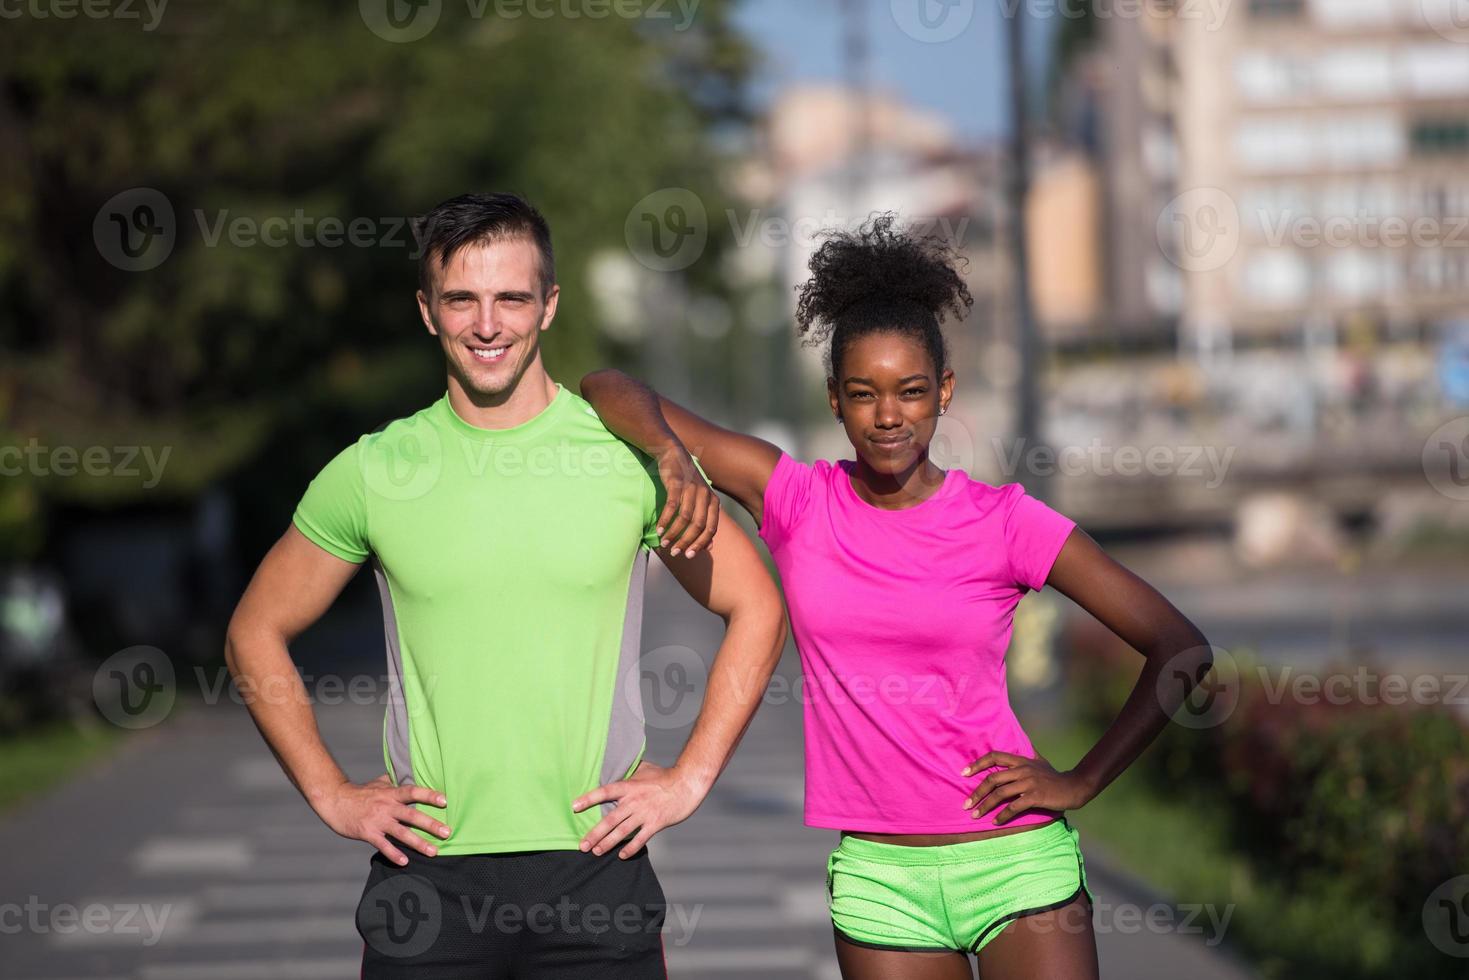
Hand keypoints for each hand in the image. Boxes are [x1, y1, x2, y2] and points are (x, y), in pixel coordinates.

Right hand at [315, 774, 451, 865]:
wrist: (335, 801)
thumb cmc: (359, 792)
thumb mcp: (378, 783)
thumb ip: (394, 781)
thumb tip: (407, 773)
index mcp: (391, 793)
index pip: (413, 792)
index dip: (429, 795)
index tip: (444, 801)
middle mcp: (387, 806)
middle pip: (412, 815)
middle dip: (431, 824)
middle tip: (448, 832)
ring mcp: (377, 820)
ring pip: (401, 832)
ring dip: (418, 843)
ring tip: (433, 851)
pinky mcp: (368, 833)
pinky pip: (383, 845)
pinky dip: (393, 854)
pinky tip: (404, 861)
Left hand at [571, 760, 705, 858]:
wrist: (687, 784)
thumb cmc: (666, 776)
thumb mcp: (645, 769)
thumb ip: (630, 771)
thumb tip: (619, 767)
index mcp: (629, 786)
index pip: (604, 792)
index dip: (589, 799)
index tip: (574, 806)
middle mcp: (634, 801)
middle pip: (610, 819)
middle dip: (594, 833)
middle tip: (582, 845)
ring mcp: (645, 813)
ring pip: (622, 831)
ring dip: (607, 843)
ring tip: (596, 852)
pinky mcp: (656, 823)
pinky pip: (640, 838)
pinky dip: (630, 848)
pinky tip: (622, 855)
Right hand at [652, 442, 718, 557]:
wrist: (673, 453)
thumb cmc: (686, 481)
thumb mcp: (700, 500)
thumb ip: (705, 521)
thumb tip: (710, 546)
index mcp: (713, 501)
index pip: (711, 529)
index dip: (700, 544)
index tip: (688, 556)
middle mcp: (705, 495)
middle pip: (698, 526)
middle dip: (686, 542)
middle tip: (675, 552)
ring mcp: (692, 488)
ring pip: (685, 518)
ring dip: (674, 533)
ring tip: (665, 544)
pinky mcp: (677, 484)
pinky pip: (672, 507)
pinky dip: (665, 520)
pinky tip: (659, 530)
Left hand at [961, 751, 1094, 822]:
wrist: (1074, 787)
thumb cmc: (1054, 776)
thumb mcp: (1039, 761)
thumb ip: (1028, 754)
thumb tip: (1021, 743)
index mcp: (1020, 760)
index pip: (994, 756)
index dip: (977, 764)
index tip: (964, 773)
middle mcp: (1022, 769)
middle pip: (992, 779)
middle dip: (977, 792)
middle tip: (966, 805)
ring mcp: (1029, 783)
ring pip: (1000, 793)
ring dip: (985, 806)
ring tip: (976, 815)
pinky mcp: (1035, 796)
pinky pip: (1014, 806)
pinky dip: (1003, 815)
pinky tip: (996, 822)